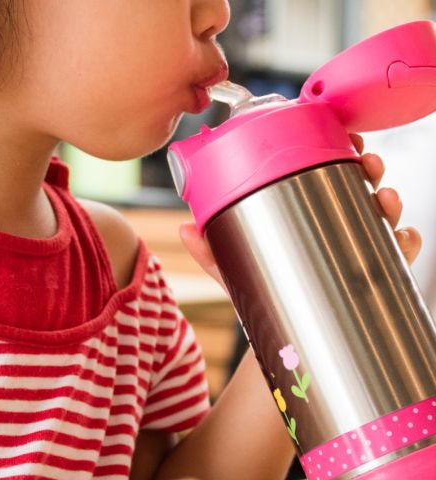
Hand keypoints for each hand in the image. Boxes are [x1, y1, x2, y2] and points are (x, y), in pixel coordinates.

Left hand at [179, 133, 421, 287]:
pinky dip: (406, 244)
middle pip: (360, 187)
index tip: (345, 138)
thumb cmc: (259, 293)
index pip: (323, 174)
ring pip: (382, 216)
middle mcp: (334, 227)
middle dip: (369, 168)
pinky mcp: (372, 278)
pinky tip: (403, 238)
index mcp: (303, 214)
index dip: (337, 152)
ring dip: (390, 200)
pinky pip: (398, 257)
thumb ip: (210, 251)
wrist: (280, 339)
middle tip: (367, 161)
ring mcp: (356, 250)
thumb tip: (184, 229)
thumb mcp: (232, 270)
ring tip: (383, 197)